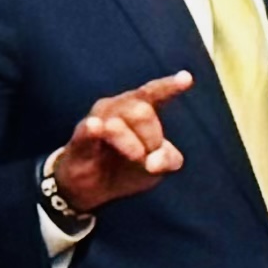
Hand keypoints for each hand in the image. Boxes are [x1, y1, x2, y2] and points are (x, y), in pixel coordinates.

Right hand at [46, 71, 192, 217]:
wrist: (92, 188)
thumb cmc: (126, 168)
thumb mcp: (156, 167)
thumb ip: (167, 160)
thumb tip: (155, 162)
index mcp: (139, 108)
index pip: (154, 92)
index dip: (169, 86)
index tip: (187, 78)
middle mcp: (117, 107)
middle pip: (142, 112)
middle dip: (151, 139)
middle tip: (147, 157)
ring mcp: (96, 119)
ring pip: (118, 125)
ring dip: (131, 147)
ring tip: (133, 158)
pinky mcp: (80, 138)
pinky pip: (88, 130)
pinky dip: (93, 129)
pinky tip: (95, 126)